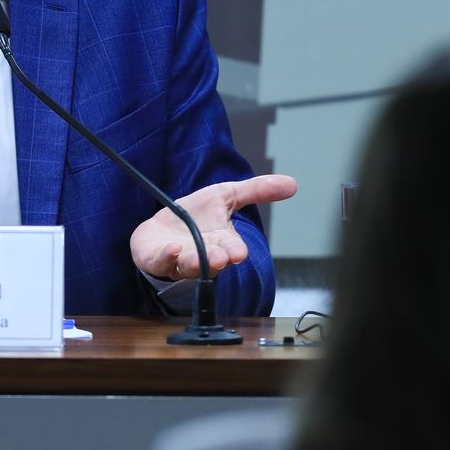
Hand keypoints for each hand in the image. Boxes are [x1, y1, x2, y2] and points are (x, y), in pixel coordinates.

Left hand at [129, 174, 296, 279]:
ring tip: (195, 257)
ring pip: (188, 266)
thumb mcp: (225, 195)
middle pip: (212, 263)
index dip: (235, 251)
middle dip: (217, 261)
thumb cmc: (195, 216)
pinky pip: (161, 262)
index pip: (232, 250)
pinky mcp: (156, 260)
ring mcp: (179, 261)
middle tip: (221, 258)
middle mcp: (203, 256)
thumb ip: (256, 190)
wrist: (160, 228)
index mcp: (221, 243)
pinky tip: (172, 248)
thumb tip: (293, 183)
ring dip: (193, 263)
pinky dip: (166, 257)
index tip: (238, 253)